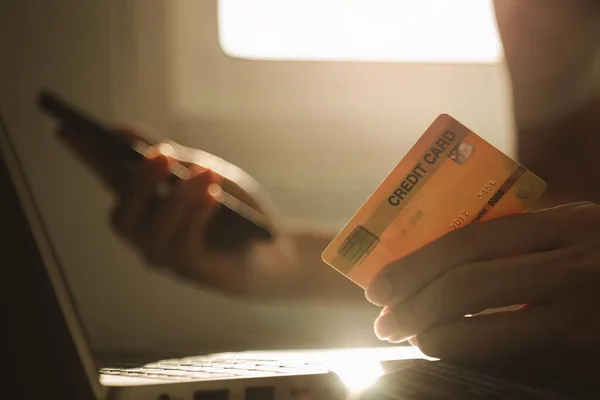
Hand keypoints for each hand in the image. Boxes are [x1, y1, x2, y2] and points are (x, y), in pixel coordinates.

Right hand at [58, 126, 284, 294]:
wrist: (274, 248)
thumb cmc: (236, 209)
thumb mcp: (206, 172)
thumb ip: (171, 156)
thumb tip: (123, 130)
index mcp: (147, 205)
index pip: (108, 179)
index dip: (85, 157)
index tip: (68, 129)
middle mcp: (146, 233)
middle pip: (124, 212)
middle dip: (140, 182)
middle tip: (160, 153)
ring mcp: (165, 255)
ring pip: (153, 231)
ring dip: (177, 198)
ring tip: (202, 173)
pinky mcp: (191, 270)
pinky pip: (184, 244)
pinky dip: (198, 215)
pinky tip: (213, 194)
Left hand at [365, 203, 599, 363]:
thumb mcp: (570, 246)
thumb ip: (520, 250)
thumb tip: (441, 270)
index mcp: (558, 219)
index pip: (469, 235)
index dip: (415, 260)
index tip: (379, 282)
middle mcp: (567, 247)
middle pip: (465, 267)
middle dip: (410, 292)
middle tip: (381, 316)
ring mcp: (578, 289)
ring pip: (479, 298)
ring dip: (426, 319)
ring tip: (399, 332)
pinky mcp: (584, 331)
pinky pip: (509, 338)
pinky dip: (462, 342)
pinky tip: (437, 345)